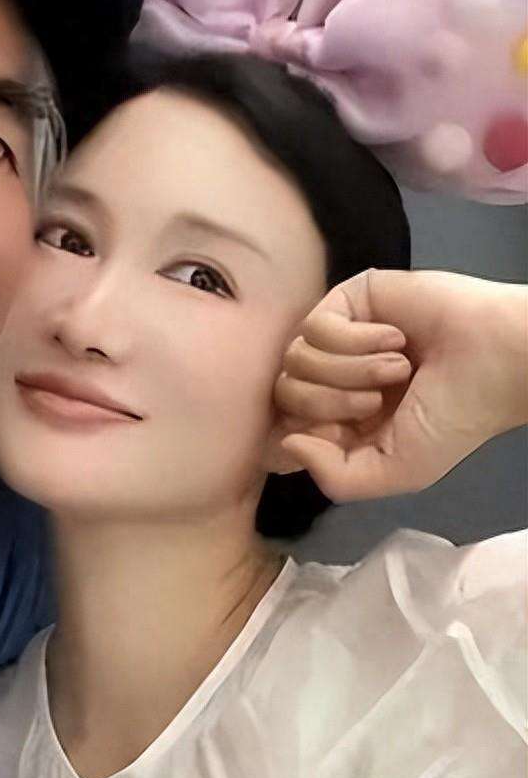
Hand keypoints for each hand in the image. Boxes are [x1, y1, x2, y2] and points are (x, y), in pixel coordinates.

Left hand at [273, 269, 527, 501]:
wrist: (498, 361)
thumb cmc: (454, 417)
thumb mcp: (397, 470)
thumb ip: (336, 476)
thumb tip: (288, 443)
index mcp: (337, 418)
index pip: (279, 426)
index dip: (296, 435)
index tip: (336, 435)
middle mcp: (329, 377)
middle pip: (283, 394)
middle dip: (332, 403)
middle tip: (380, 400)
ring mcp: (334, 338)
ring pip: (295, 360)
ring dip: (352, 371)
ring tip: (399, 369)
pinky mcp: (344, 301)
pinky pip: (314, 327)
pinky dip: (357, 341)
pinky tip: (396, 339)